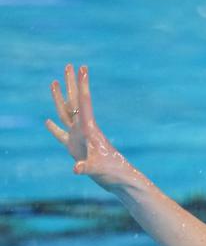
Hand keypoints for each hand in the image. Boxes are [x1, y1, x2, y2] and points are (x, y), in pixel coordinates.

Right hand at [45, 63, 135, 190]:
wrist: (117, 180)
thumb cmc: (111, 172)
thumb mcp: (96, 169)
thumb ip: (85, 167)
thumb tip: (76, 169)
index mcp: (89, 129)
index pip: (85, 102)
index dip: (82, 85)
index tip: (83, 68)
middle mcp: (84, 129)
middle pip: (74, 101)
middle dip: (71, 83)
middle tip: (69, 65)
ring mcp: (79, 138)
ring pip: (66, 113)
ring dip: (60, 98)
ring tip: (55, 81)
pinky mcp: (75, 149)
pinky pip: (61, 135)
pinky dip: (53, 129)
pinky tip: (47, 122)